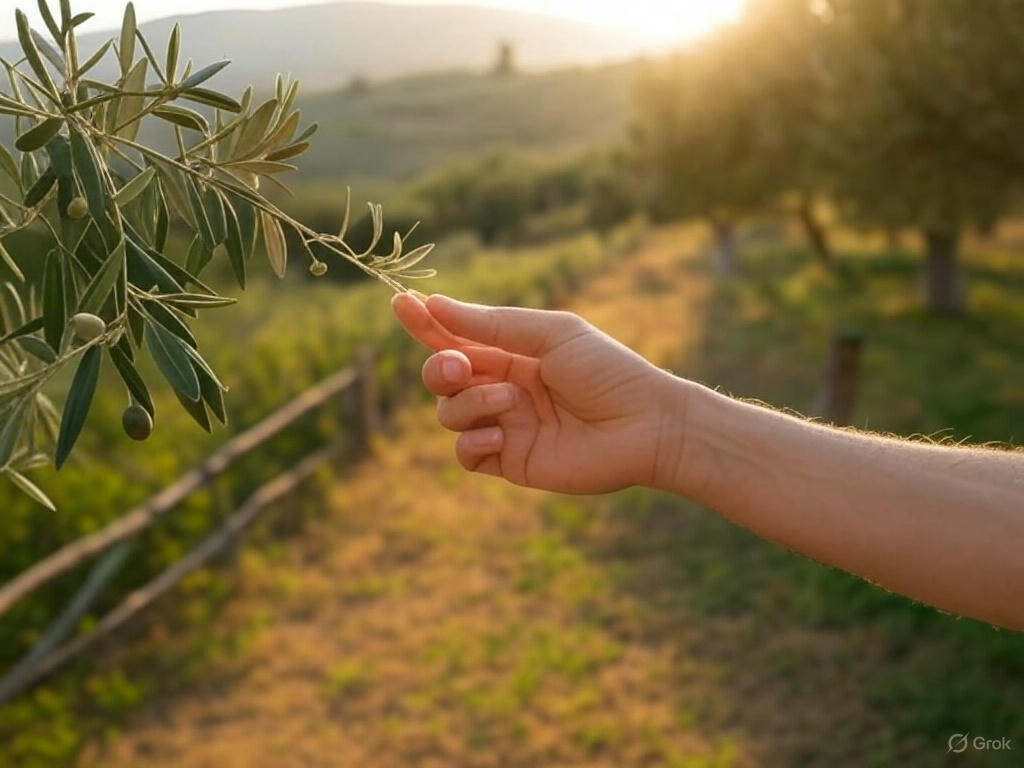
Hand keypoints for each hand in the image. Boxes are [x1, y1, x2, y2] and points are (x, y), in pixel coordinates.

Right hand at [391, 293, 685, 492]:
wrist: (645, 425)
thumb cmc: (606, 370)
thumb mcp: (549, 334)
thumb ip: (491, 324)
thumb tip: (435, 305)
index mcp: (511, 352)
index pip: (455, 336)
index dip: (424, 322)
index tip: (398, 303)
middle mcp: (502, 387)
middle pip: (441, 377)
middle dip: (438, 369)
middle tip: (459, 367)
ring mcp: (504, 425)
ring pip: (449, 415)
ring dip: (468, 404)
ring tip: (508, 401)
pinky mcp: (510, 461)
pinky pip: (465, 453)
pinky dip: (473, 441)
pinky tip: (502, 435)